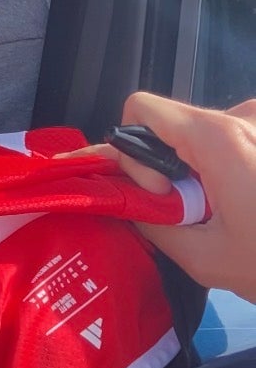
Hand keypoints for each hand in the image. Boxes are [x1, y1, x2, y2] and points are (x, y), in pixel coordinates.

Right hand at [111, 90, 255, 297]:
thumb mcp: (204, 258)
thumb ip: (151, 221)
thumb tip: (124, 199)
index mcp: (218, 137)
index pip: (142, 109)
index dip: (135, 153)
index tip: (162, 196)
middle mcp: (244, 117)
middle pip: (175, 124)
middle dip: (169, 168)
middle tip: (196, 214)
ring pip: (205, 135)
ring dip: (202, 171)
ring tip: (232, 214)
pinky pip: (234, 140)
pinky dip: (229, 168)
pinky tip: (250, 204)